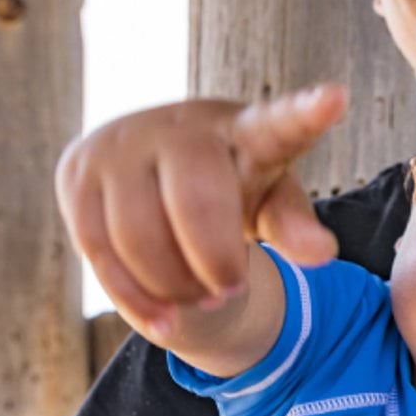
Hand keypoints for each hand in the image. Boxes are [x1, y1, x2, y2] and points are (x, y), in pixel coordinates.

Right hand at [56, 87, 347, 335]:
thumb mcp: (270, 202)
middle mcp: (182, 124)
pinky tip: (163, 317)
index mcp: (247, 128)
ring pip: (137, 232)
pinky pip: (95, 247)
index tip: (336, 99)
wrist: (151, 170)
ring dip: (172, 285)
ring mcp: (124, 142)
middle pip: (196, 200)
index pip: (279, 123)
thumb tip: (323, 254)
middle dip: (214, 261)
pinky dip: (132, 296)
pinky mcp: (78, 170)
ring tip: (197, 298)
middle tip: (230, 288)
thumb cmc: (229, 185)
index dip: (307, 113)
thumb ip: (294, 224)